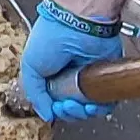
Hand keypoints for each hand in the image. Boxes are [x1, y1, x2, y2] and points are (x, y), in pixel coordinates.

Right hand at [19, 0, 124, 122]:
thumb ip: (35, 95)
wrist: (78, 23)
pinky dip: (100, 108)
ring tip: (76, 104)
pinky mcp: (108, 76)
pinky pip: (108, 101)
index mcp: (52, 75)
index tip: (53, 107)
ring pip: (90, 108)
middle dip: (68, 112)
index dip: (54, 109)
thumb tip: (47, 116)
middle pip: (72, 108)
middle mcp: (71, 77)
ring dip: (83, 112)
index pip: (54, 102)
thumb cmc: (51, 37)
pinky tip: (91, 104)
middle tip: (65, 105)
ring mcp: (90, 78)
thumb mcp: (30, 67)